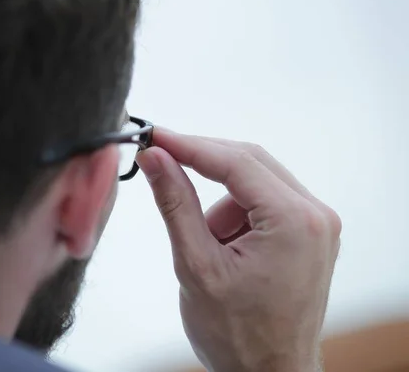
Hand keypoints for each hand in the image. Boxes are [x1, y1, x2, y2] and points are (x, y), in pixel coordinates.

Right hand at [136, 129, 340, 371]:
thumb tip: (154, 156)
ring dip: (219, 201)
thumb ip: (175, 202)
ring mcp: (316, 223)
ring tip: (206, 246)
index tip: (155, 137)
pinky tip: (225, 249)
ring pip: (253, 182)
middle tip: (161, 160)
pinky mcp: (308, 232)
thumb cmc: (236, 334)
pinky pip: (263, 202)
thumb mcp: (195, 264)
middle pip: (249, 161)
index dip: (189, 145)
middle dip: (202, 162)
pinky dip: (234, 214)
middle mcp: (315, 214)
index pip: (235, 162)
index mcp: (293, 221)